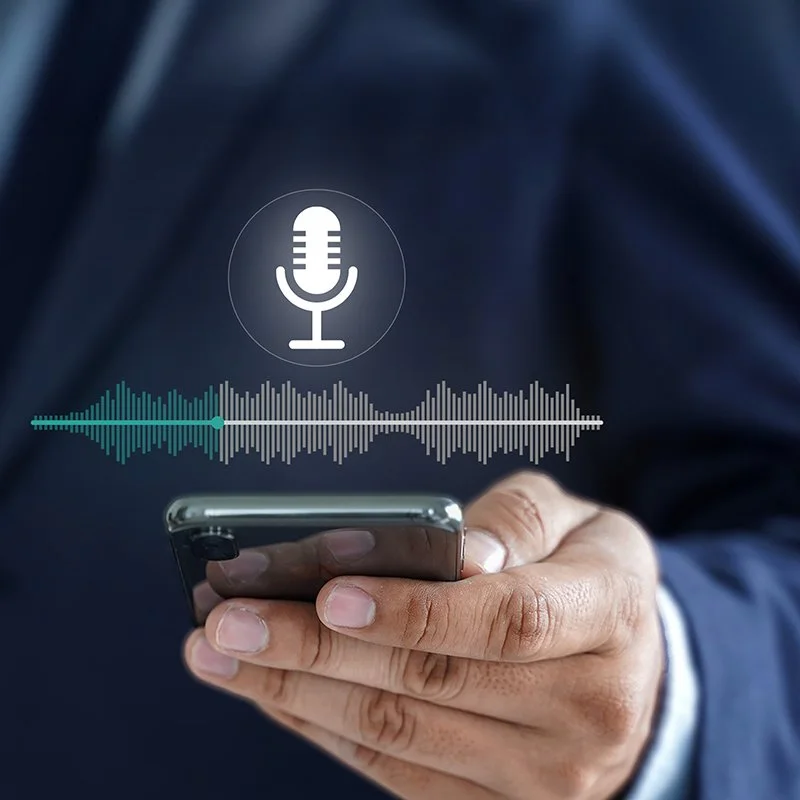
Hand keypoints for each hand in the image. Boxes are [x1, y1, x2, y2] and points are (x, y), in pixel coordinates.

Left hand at [184, 471, 664, 798]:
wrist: (631, 670)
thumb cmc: (586, 573)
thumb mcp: (575, 520)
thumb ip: (517, 521)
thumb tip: (458, 551)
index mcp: (610, 616)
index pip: (507, 620)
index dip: (416, 609)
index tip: (328, 593)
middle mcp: (587, 709)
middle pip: (433, 682)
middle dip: (316, 650)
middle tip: (227, 620)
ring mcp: (544, 775)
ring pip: (399, 733)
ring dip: (296, 690)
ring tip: (220, 652)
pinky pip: (395, 771)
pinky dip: (321, 726)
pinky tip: (271, 688)